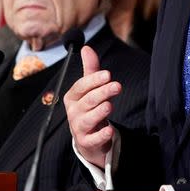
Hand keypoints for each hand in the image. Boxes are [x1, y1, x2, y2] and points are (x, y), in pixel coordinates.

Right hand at [64, 45, 121, 168]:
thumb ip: (90, 69)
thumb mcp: (90, 88)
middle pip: (87, 101)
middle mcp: (73, 112)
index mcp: (72, 97)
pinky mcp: (86, 142)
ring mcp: (78, 127)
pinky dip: (100, 135)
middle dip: (101, 93)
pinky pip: (92, 139)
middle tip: (116, 86)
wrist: (88, 137)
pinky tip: (109, 130)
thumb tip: (86, 48)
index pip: (81, 86)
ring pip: (88, 119)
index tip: (108, 74)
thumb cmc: (89, 108)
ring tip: (109, 105)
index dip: (93, 80)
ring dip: (99, 112)